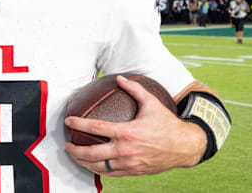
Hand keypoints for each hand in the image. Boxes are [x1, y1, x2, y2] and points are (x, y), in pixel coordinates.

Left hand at [64, 75, 205, 176]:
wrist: (185, 147)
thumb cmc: (167, 124)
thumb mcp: (152, 103)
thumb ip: (135, 89)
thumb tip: (120, 78)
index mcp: (127, 132)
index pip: (96, 128)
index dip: (79, 124)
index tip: (68, 121)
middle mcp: (126, 150)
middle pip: (92, 153)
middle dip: (75, 150)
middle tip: (66, 145)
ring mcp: (129, 163)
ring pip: (99, 166)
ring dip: (83, 162)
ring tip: (75, 156)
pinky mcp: (134, 172)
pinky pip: (111, 173)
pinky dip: (98, 170)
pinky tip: (92, 165)